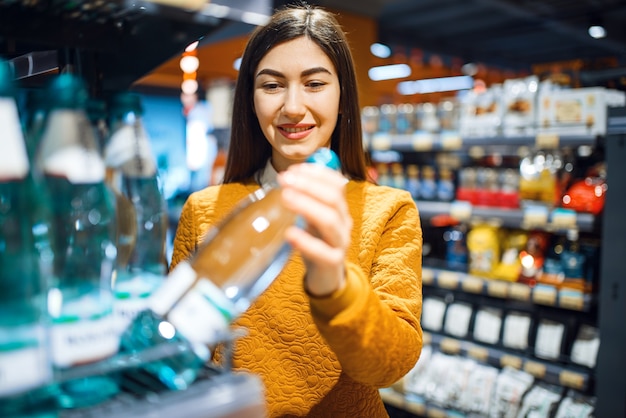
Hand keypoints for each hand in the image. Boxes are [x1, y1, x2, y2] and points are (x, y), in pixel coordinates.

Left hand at [277, 162, 351, 296]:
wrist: (327, 277)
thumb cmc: (316, 242)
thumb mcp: (312, 218)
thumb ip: (305, 199)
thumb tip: (289, 175)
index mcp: (339, 209)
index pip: (337, 184)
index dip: (317, 173)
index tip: (293, 169)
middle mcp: (343, 223)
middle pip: (333, 198)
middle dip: (308, 185)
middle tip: (284, 179)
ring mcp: (340, 243)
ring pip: (330, 220)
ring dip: (306, 205)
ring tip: (285, 197)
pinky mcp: (332, 263)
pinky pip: (322, 251)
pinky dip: (306, 241)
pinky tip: (290, 233)